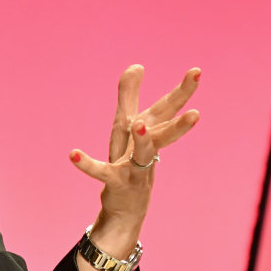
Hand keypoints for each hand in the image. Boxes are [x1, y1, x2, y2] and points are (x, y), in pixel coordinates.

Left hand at [69, 65, 200, 256]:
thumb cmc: (129, 160)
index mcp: (149, 132)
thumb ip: (129, 94)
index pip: (168, 108)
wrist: (127, 206)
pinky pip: (101, 172)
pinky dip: (87, 164)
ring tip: (138, 124)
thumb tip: (137, 65)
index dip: (183, 91)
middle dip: (178, 123)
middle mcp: (146, 148)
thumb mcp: (125, 124)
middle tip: (196, 113)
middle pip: (164, 131)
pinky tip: (73, 154)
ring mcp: (134, 167)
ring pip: (143, 153)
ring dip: (141, 139)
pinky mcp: (115, 182)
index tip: (197, 71)